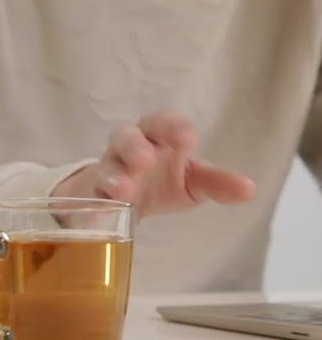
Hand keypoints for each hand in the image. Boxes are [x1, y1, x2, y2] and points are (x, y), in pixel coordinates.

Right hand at [52, 111, 255, 217]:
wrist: (117, 203)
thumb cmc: (158, 183)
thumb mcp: (191, 182)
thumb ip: (217, 184)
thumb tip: (249, 190)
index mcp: (157, 138)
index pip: (163, 122)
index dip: (173, 127)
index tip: (187, 141)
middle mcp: (128, 149)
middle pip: (125, 136)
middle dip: (135, 147)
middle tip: (146, 161)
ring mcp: (106, 171)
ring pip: (105, 165)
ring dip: (114, 176)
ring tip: (123, 191)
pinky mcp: (91, 196)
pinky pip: (89, 198)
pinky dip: (94, 206)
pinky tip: (100, 217)